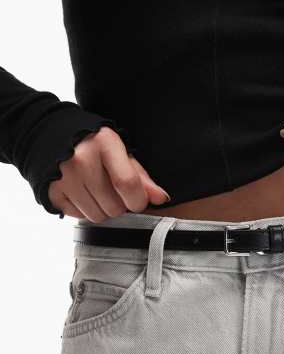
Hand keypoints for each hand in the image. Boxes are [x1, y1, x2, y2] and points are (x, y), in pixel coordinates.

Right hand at [48, 126, 170, 220]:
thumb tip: (162, 198)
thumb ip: (142, 178)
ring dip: (102, 210)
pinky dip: (84, 210)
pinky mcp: (50, 190)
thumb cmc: (95, 146)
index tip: (137, 199)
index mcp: (104, 144)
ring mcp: (63, 176)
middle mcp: (80, 159)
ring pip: (97, 217)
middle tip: (111, 189)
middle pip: (114, 207)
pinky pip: (78, 217)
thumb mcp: (121, 154)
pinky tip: (81, 193)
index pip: (128, 185)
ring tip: (97, 191)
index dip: (138, 200)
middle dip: (119, 205)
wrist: (52, 136)